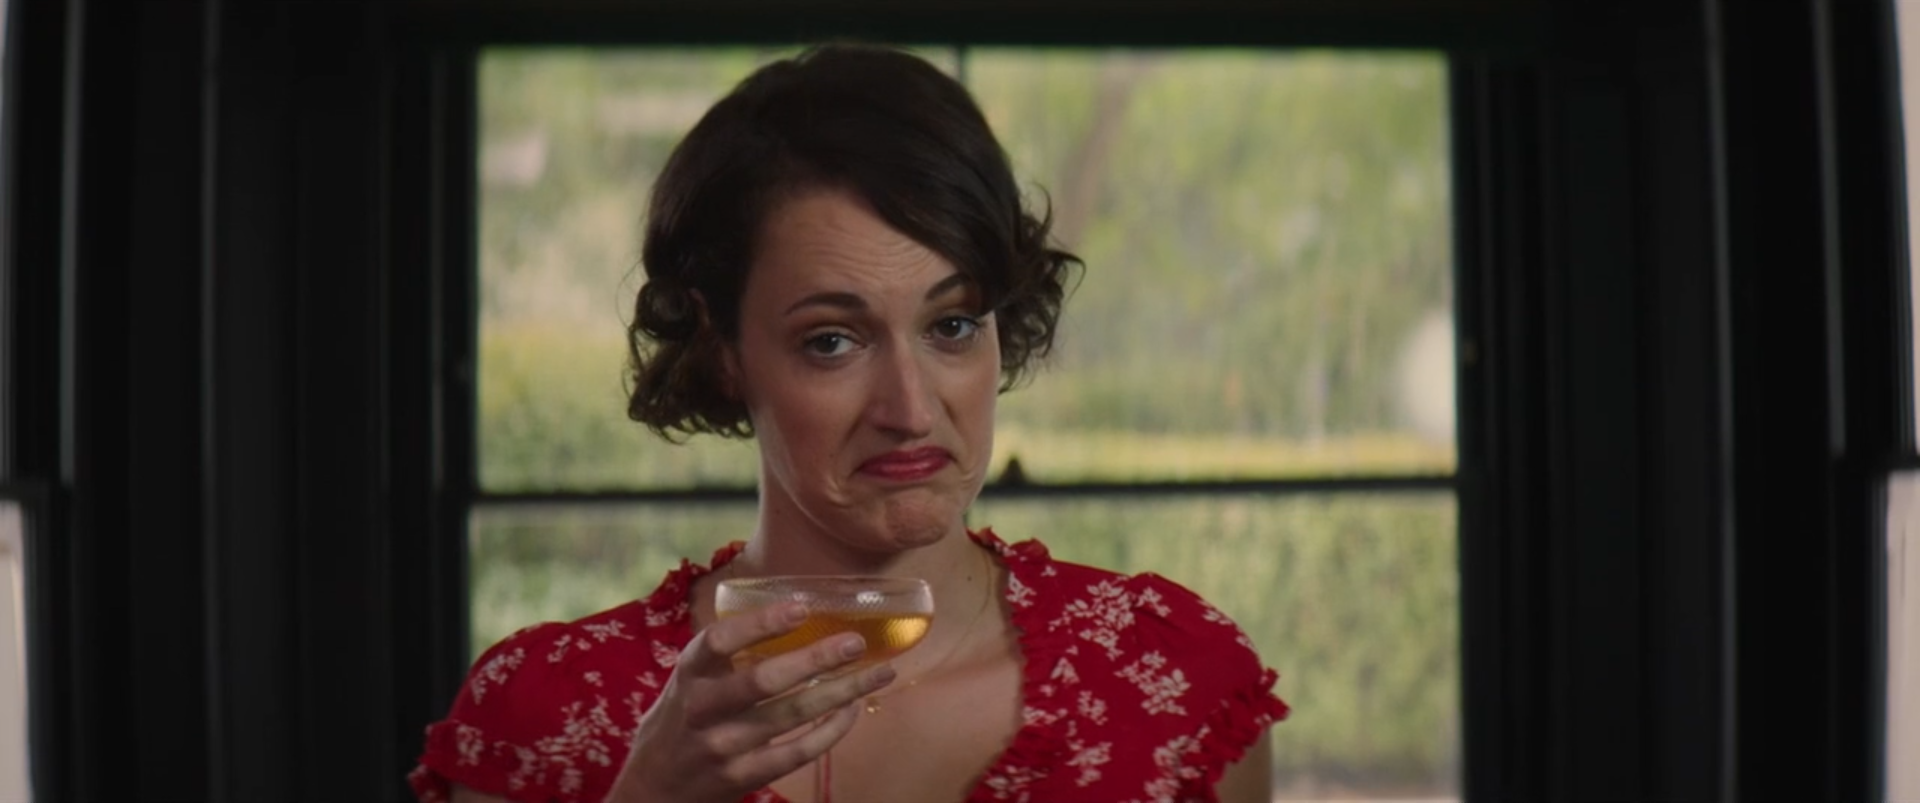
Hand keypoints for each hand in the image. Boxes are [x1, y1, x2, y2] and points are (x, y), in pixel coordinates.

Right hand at [603, 601, 895, 802]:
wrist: (654, 786)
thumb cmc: (683, 717)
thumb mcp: (691, 678)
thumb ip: (728, 651)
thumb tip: (796, 610)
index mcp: (690, 673)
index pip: (720, 640)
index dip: (761, 623)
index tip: (802, 608)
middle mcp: (703, 708)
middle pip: (763, 680)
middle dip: (815, 659)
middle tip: (856, 642)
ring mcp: (724, 745)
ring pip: (791, 715)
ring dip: (841, 693)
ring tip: (879, 673)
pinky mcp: (744, 775)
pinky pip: (799, 752)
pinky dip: (832, 730)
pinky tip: (853, 710)